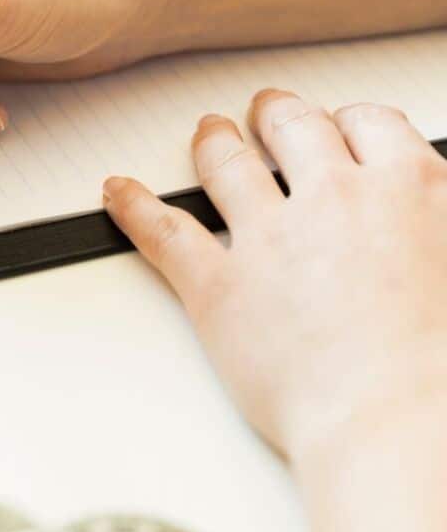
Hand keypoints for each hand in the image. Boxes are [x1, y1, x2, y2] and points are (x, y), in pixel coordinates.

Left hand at [103, 90, 446, 458]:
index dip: (347, 122)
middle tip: (267, 113)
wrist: (396, 419)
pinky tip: (118, 193)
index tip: (339, 126)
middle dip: (277, 116)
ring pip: (228, 165)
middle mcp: (334, 199)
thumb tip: (434, 218)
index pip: (369, 126)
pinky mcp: (217, 286)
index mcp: (410, 190)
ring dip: (213, 142)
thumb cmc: (443, 367)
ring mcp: (269, 239)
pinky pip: (163, 232)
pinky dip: (133, 207)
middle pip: (294, 130)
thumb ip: (438, 223)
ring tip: (207, 134)